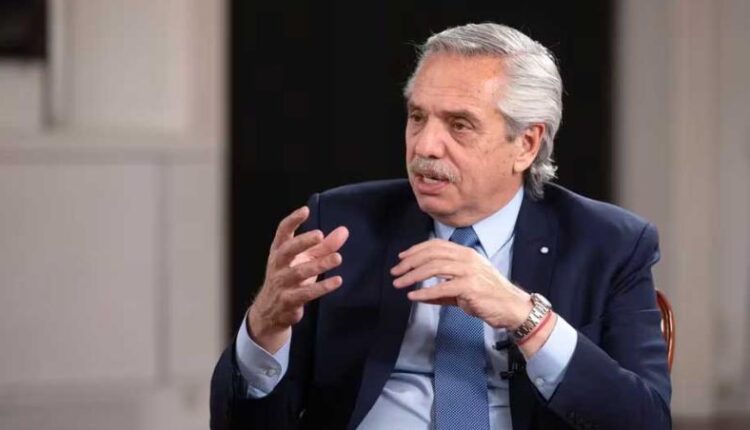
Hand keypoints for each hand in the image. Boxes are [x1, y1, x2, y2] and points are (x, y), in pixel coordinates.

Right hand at [248, 206, 348, 352]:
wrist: (270, 311)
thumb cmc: (290, 279)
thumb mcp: (305, 259)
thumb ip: (325, 246)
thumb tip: (344, 231)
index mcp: (279, 251)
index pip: (282, 232)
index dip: (292, 220)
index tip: (305, 210)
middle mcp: (278, 265)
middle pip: (287, 250)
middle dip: (302, 242)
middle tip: (319, 235)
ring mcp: (282, 283)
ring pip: (299, 272)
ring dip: (319, 265)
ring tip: (338, 258)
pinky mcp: (289, 300)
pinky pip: (307, 293)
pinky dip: (323, 287)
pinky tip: (337, 280)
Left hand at [390, 239, 531, 329]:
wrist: (512, 308)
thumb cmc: (489, 297)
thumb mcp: (463, 289)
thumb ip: (442, 290)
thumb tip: (418, 294)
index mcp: (466, 254)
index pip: (436, 245)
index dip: (416, 250)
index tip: (402, 258)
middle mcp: (467, 258)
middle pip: (431, 255)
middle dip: (410, 263)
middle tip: (395, 272)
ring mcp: (469, 271)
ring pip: (434, 268)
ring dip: (413, 276)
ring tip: (399, 284)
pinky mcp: (470, 287)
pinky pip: (442, 288)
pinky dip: (425, 292)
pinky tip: (413, 296)